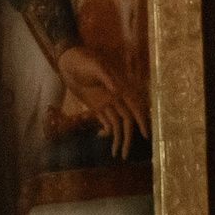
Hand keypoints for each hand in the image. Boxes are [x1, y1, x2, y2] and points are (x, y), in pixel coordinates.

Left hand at [56, 45, 148, 159]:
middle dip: (128, 138)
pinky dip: (107, 131)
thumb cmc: (84, 60)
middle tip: (125, 155)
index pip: (135, 107)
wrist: (69, 61)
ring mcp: (107, 102)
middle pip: (127, 121)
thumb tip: (117, 90)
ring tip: (116, 155)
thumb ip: (106, 77)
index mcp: (121, 88)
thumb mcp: (95, 66)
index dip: (141, 121)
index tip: (145, 135)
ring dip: (118, 139)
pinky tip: (105, 140)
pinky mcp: (96, 106)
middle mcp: (117, 98)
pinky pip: (105, 121)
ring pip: (117, 124)